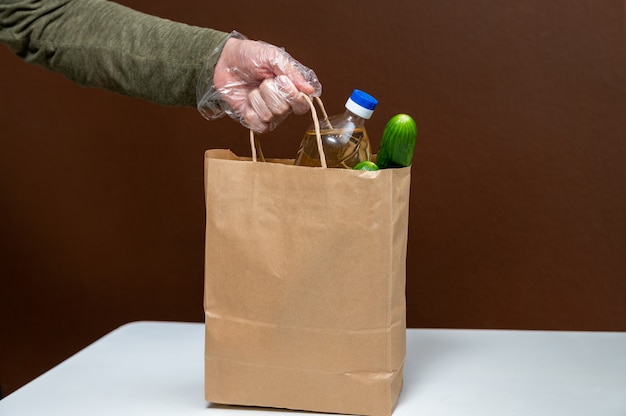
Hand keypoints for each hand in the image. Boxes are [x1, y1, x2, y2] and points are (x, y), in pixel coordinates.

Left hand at [197, 32, 321, 132]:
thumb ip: (293, 73)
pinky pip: (258, 126)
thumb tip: (310, 90)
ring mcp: (268, 113)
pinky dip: (250, 113)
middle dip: (270, 92)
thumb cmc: (250, 56)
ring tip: (253, 88)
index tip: (280, 80)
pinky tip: (247, 101)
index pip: (303, 104)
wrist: (224, 61)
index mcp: (292, 88)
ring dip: (257, 99)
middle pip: (284, 110)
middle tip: (263, 81)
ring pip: (269, 116)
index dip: (293, 95)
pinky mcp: (253, 120)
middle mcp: (283, 103)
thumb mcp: (273, 57)